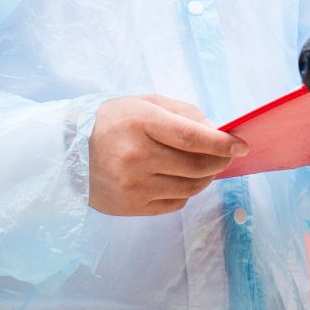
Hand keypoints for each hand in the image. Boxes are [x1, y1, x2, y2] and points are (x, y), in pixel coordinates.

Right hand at [88, 93, 249, 216]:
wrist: (67, 150)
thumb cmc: (110, 121)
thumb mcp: (142, 103)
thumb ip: (181, 113)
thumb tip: (215, 129)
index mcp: (140, 123)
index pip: (192, 136)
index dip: (221, 142)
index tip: (242, 145)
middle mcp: (136, 156)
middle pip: (196, 165)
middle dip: (219, 161)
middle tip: (227, 156)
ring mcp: (133, 185)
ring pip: (189, 187)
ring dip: (206, 178)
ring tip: (205, 167)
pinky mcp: (131, 206)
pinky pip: (175, 202)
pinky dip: (186, 191)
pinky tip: (180, 179)